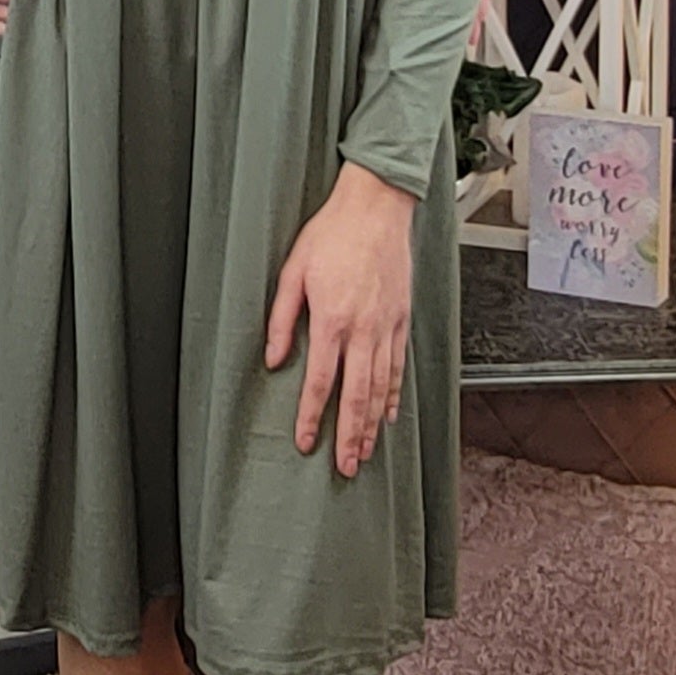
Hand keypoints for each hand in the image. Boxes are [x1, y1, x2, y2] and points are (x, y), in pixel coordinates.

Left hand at [264, 162, 415, 474]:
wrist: (377, 206)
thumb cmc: (331, 234)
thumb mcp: (293, 271)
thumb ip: (282, 319)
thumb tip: (273, 359)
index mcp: (332, 319)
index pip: (321, 382)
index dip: (311, 417)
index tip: (305, 442)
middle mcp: (364, 329)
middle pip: (356, 396)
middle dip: (350, 436)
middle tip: (344, 468)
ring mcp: (387, 326)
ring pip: (381, 388)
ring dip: (372, 425)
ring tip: (365, 454)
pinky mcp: (402, 318)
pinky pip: (398, 366)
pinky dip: (393, 396)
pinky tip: (388, 416)